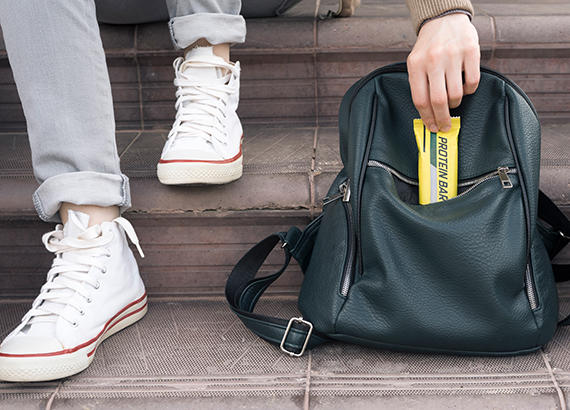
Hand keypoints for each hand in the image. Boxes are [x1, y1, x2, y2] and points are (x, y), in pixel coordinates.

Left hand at [407, 13, 479, 131]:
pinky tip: (464, 86)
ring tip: (452, 100)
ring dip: (455, 103)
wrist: (443, 19)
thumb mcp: (416, 62)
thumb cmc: (429, 47)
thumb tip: (427, 115)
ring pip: (456, 94)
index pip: (420, 100)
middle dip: (442, 119)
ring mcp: (453, 55)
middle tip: (445, 127)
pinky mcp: (471, 51)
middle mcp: (433, 60)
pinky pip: (472, 82)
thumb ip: (419, 85)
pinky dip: (468, 90)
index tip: (432, 127)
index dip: (427, 118)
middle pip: (439, 101)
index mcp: (416, 65)